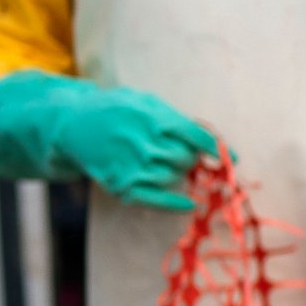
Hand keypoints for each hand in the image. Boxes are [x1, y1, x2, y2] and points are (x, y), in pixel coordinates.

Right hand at [55, 87, 216, 210]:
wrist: (73, 125)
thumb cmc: (116, 110)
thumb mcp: (144, 101)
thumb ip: (174, 118)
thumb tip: (208, 139)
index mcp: (153, 118)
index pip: (196, 136)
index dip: (216, 149)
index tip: (232, 160)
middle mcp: (144, 143)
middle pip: (186, 159)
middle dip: (191, 159)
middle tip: (183, 154)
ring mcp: (132, 166)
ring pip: (173, 177)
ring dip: (178, 173)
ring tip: (165, 162)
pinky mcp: (121, 186)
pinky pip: (155, 200)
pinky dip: (175, 204)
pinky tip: (188, 204)